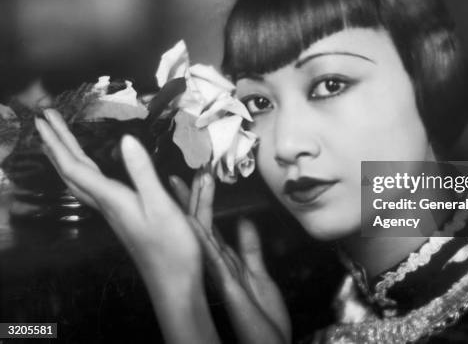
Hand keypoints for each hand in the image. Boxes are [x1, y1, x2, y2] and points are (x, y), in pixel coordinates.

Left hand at [35, 109, 219, 343]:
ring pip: (79, 182)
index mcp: (112, 199)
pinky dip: (83, 172)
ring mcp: (113, 213)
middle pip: (72, 172)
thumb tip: (126, 139)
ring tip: (58, 141)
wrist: (175, 283)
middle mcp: (107, 205)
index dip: (57, 141)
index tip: (45, 118)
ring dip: (66, 158)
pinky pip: (92, 189)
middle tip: (44, 121)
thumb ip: (142, 172)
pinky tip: (90, 172)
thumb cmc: (171, 248)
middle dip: (56, 144)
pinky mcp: (122, 217)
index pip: (74, 167)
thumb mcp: (161, 206)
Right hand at [171, 175, 291, 343]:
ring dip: (192, 213)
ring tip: (178, 190)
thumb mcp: (259, 276)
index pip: (208, 230)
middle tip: (173, 177)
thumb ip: (250, 250)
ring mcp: (221, 277)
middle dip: (187, 203)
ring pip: (202, 240)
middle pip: (200, 230)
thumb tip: (243, 222)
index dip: (198, 207)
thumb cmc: (264, 319)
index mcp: (225, 265)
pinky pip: (215, 259)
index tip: (187, 185)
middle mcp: (217, 268)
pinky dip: (204, 241)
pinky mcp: (229, 287)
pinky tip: (195, 223)